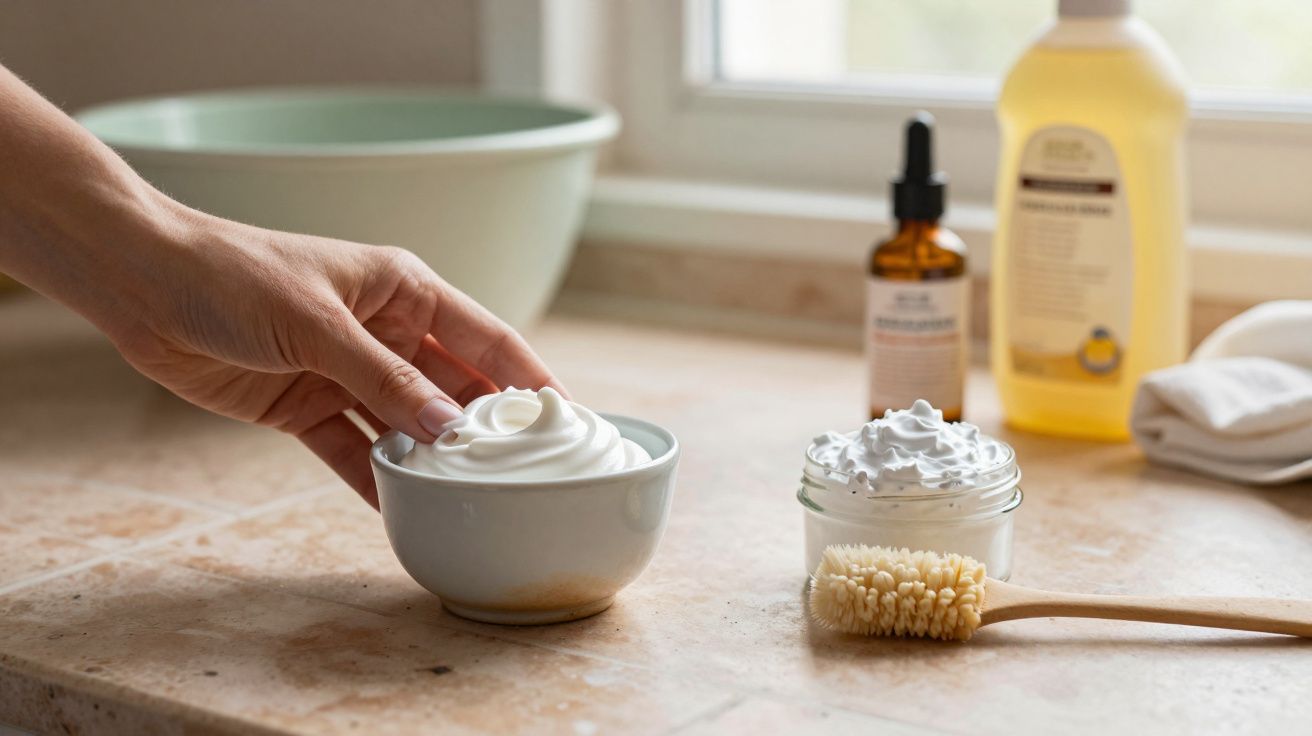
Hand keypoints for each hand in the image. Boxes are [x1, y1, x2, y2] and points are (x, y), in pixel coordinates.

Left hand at [108, 211, 563, 506]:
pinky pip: (355, 450)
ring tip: (468, 501)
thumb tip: (449, 428)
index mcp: (404, 291)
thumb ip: (385, 380)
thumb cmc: (234, 275)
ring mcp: (348, 373)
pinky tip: (402, 511)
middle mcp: (385, 333)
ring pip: (407, 425)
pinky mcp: (307, 406)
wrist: (144, 285)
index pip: (487, 339)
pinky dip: (375, 480)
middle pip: (453, 389)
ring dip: (430, 460)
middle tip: (521, 476)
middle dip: (483, 431)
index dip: (530, 379)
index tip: (568, 421)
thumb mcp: (319, 324)